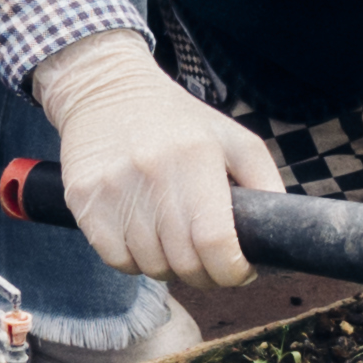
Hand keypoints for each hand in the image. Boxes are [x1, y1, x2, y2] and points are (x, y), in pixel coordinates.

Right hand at [27, 33, 278, 286]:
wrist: (106, 88)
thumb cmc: (177, 120)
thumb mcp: (231, 138)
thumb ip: (263, 182)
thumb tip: (279, 234)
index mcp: (197, 155)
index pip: (216, 241)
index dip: (232, 271)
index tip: (237, 271)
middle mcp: (154, 172)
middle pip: (185, 262)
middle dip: (205, 274)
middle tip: (208, 261)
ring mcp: (114, 187)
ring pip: (151, 266)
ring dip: (168, 266)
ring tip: (173, 240)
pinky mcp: (83, 200)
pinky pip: (117, 261)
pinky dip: (134, 261)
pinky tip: (142, 236)